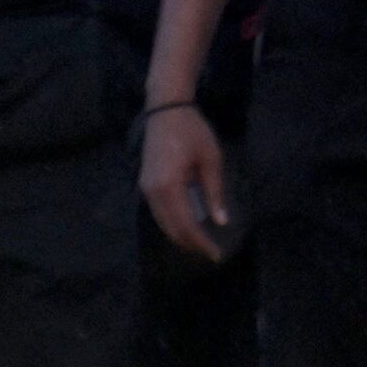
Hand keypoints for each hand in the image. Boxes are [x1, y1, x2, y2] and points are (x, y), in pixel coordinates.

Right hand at [138, 103, 229, 258]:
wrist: (165, 111)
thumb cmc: (192, 132)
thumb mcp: (211, 160)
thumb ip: (214, 192)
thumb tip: (221, 221)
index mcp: (169, 186)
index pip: (186, 224)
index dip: (201, 242)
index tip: (216, 255)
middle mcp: (152, 191)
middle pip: (170, 227)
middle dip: (190, 244)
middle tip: (210, 254)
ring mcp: (145, 187)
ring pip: (162, 222)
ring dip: (180, 236)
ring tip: (199, 244)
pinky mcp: (145, 183)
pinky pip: (158, 212)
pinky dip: (172, 224)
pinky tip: (186, 226)